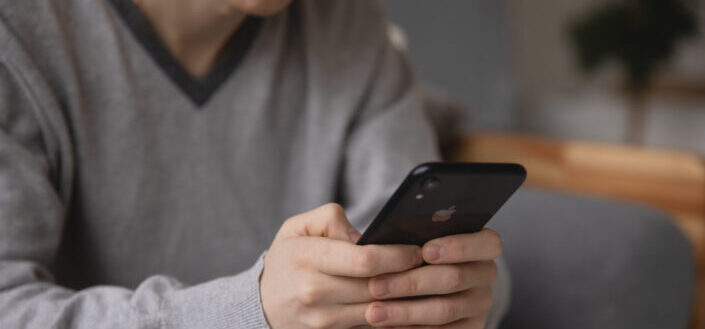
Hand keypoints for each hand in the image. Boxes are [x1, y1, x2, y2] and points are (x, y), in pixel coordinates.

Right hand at [260, 203, 422, 328]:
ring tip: (423, 283)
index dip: (397, 256)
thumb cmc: (288, 259)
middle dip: (409, 277)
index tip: (417, 250)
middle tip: (431, 266)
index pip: (364, 260)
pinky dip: (391, 317)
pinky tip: (406, 304)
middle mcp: (314, 293)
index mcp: (306, 259)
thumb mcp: (298, 227)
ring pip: (378, 312)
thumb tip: (365, 236)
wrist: (262, 304)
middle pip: (376, 287)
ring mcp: (322, 321)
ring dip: (405, 300)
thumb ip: (331, 219)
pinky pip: (371, 328)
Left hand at [365, 229, 502, 328]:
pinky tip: (387, 326)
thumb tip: (384, 237)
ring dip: (405, 312)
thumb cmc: (414, 250)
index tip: (425, 251)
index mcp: (482, 244)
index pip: (487, 243)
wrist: (418, 282)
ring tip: (374, 312)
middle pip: (455, 278)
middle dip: (411, 283)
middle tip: (376, 286)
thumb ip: (411, 233)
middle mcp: (486, 273)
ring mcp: (479, 304)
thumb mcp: (416, 236)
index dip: (458, 246)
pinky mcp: (470, 328)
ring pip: (444, 310)